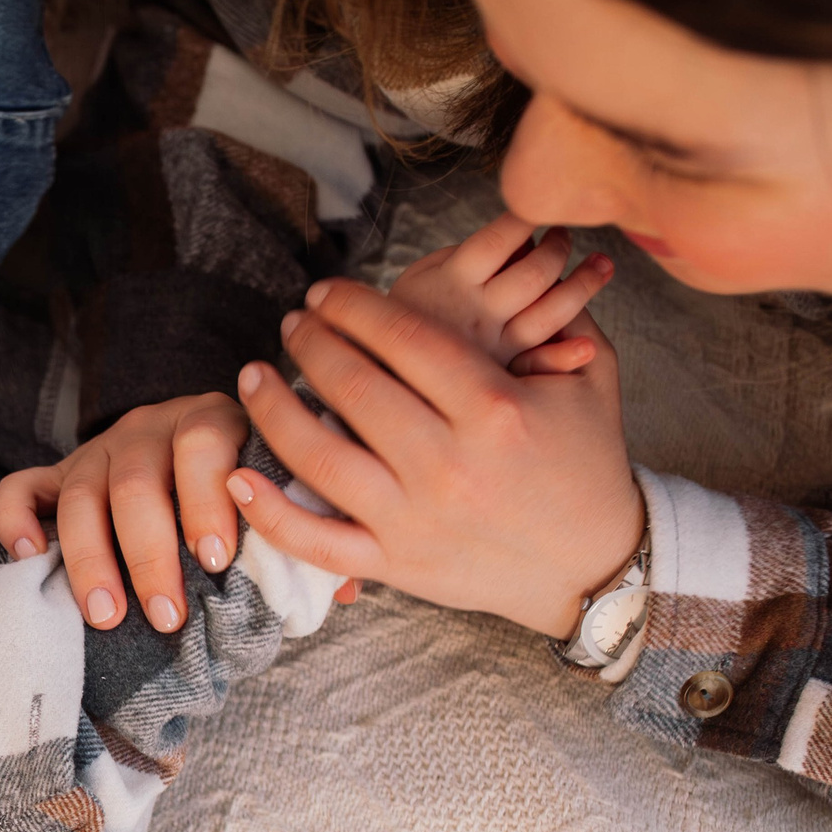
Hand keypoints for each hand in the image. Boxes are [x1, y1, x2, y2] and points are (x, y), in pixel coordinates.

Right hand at [0, 394, 357, 630]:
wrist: (201, 456)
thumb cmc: (249, 498)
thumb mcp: (281, 505)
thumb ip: (305, 537)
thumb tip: (344, 590)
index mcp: (213, 423)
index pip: (203, 443)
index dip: (206, 498)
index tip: (217, 559)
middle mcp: (148, 429)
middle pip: (135, 480)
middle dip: (149, 553)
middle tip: (165, 615)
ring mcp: (97, 451)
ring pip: (79, 493)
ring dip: (90, 558)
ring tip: (106, 617)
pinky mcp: (56, 476)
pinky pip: (21, 488)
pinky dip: (18, 520)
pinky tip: (28, 559)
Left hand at [232, 279, 641, 640]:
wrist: (591, 565)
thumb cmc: (587, 464)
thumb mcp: (590, 382)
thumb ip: (557, 321)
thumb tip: (522, 265)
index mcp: (494, 409)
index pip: (404, 340)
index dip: (355, 308)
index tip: (326, 293)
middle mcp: (447, 464)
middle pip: (354, 388)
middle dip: (311, 345)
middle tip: (292, 323)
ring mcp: (414, 519)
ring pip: (320, 459)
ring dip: (275, 411)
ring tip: (253, 378)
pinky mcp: (395, 565)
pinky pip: (317, 543)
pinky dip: (270, 514)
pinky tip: (239, 477)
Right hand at [387, 212, 613, 374]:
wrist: (381, 377)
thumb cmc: (405, 321)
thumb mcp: (418, 277)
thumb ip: (462, 256)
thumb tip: (521, 240)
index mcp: (451, 280)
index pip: (499, 238)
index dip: (527, 217)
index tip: (538, 209)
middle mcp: (476, 313)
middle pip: (536, 272)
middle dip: (559, 246)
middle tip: (563, 236)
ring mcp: (492, 347)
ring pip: (551, 312)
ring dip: (585, 284)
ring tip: (599, 265)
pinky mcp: (501, 376)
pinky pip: (541, 362)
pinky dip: (566, 355)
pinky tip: (586, 345)